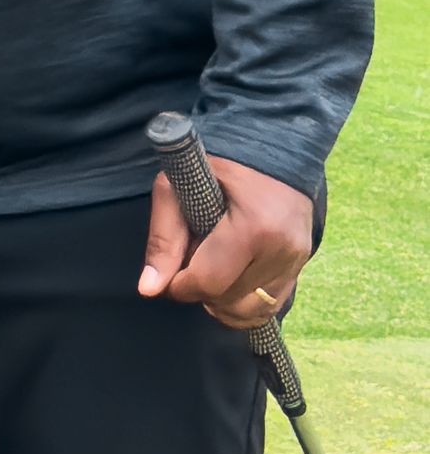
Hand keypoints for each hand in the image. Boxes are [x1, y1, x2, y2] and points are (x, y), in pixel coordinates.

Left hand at [141, 156, 312, 329]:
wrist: (273, 143)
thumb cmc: (218, 161)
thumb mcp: (177, 188)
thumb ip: (163, 239)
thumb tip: (150, 289)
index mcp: (254, 228)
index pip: (208, 283)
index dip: (178, 287)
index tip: (169, 274)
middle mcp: (283, 249)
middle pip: (229, 300)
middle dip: (200, 292)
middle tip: (190, 264)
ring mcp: (298, 258)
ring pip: (252, 310)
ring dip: (223, 302)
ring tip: (210, 273)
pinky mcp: (302, 263)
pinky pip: (272, 303)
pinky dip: (246, 302)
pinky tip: (231, 281)